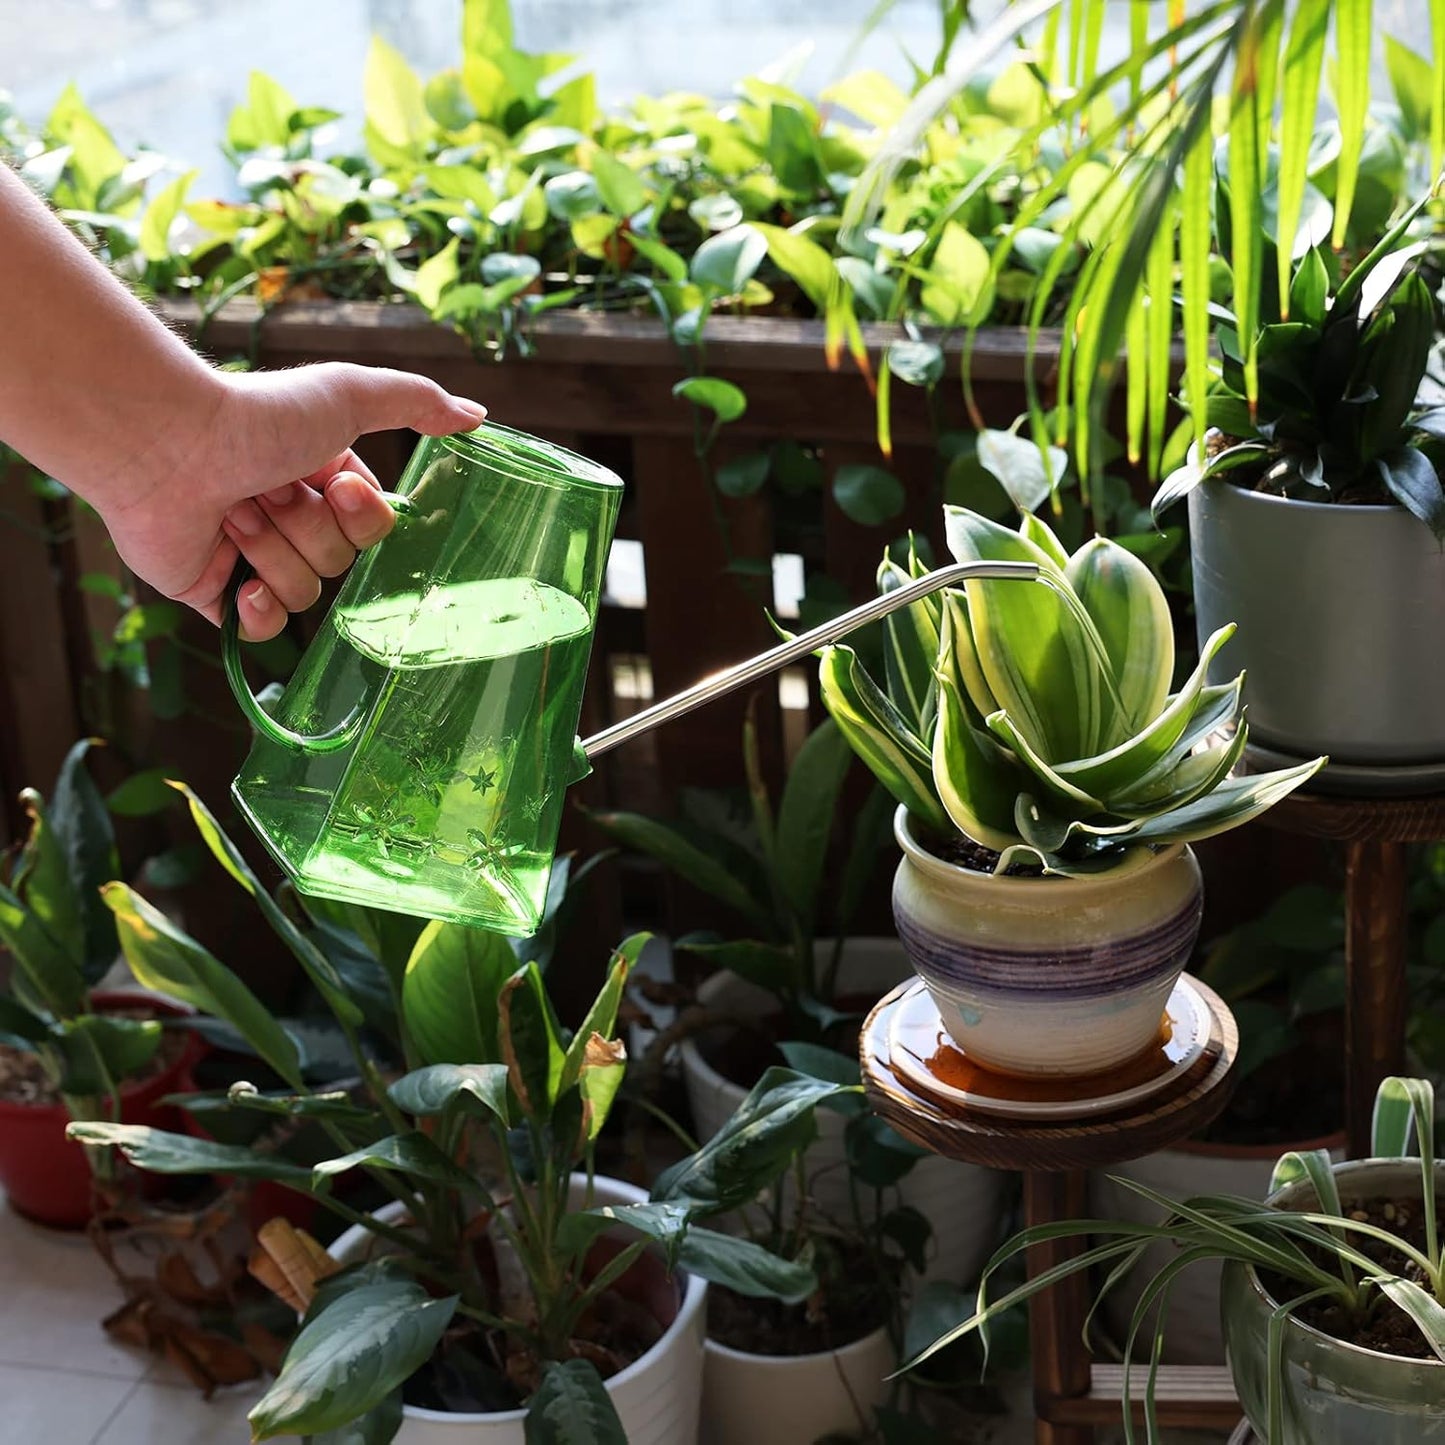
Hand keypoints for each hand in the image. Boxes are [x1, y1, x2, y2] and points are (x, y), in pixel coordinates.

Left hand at [94, 363, 485, 640]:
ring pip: (304, 591)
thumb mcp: (348, 396)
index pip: (374, 528)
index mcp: (320, 479)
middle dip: (306, 529)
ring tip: (232, 513)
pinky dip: (257, 611)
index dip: (360, 517)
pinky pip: (262, 629)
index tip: (331, 486)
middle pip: (340, 561)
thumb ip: (416, 402)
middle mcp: (288, 517)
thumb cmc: (256, 415)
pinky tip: (242, 583)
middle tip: (264, 491)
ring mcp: (252, 556)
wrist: (165, 446)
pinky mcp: (214, 591)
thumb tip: (478, 417)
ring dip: (272, 552)